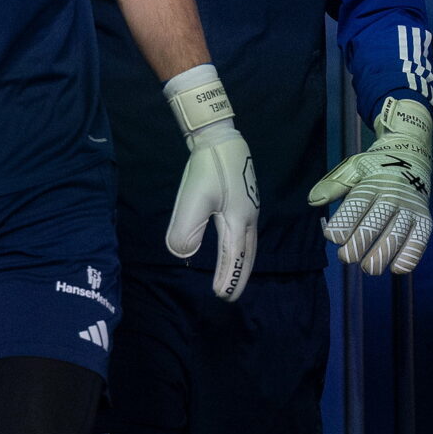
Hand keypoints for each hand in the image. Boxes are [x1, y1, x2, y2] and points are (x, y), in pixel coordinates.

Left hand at [163, 65, 257, 300]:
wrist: (221, 138)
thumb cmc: (209, 167)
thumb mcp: (193, 197)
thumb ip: (187, 228)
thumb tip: (183, 253)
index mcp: (237, 221)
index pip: (234, 258)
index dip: (229, 278)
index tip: (221, 296)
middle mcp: (248, 219)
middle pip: (247, 255)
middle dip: (239, 276)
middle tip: (229, 295)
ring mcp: (249, 210)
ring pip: (248, 245)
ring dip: (241, 264)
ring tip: (233, 278)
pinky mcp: (245, 201)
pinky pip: (246, 235)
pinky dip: (241, 250)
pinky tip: (234, 249)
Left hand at [308, 96, 432, 275]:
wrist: (411, 158)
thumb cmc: (374, 169)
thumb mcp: (353, 168)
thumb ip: (334, 185)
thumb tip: (313, 200)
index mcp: (371, 184)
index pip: (357, 204)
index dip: (344, 222)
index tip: (332, 237)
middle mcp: (392, 196)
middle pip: (375, 223)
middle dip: (359, 243)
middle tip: (346, 257)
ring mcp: (410, 209)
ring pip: (396, 234)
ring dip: (382, 254)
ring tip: (368, 268)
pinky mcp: (424, 220)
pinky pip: (420, 240)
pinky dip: (410, 255)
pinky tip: (396, 268)